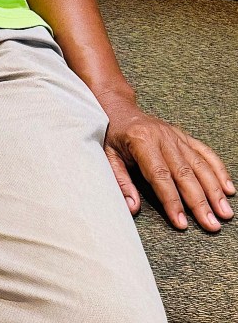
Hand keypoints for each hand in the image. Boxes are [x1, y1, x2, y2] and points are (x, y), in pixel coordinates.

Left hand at [101, 95, 234, 231]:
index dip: (172, 201)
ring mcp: (175, 135)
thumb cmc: (112, 134)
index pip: (160, 176)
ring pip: (199, 164)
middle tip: (211, 225)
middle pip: (184, 173)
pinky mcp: (183, 135)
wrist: (118, 107)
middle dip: (199, 202)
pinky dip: (218, 169)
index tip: (182, 223)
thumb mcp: (107, 156)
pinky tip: (228, 188)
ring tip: (225, 212)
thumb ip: (120, 181)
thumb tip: (132, 208)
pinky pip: (205, 152)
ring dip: (214, 190)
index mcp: (141, 141)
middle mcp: (162, 137)